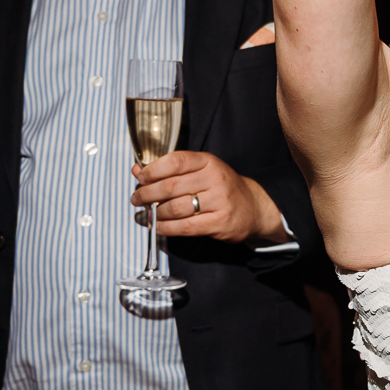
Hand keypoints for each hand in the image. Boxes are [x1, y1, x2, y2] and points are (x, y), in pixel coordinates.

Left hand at [131, 150, 290, 244]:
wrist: (252, 208)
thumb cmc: (221, 187)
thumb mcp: (200, 171)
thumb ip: (170, 170)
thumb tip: (137, 171)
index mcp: (209, 162)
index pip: (176, 161)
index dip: (153, 170)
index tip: (140, 178)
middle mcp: (215, 179)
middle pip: (171, 186)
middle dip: (147, 194)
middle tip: (136, 199)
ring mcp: (219, 202)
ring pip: (176, 208)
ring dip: (156, 212)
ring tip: (148, 214)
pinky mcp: (219, 223)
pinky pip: (185, 227)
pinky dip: (166, 228)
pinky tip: (159, 226)